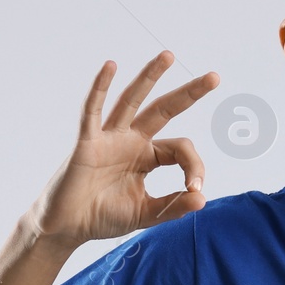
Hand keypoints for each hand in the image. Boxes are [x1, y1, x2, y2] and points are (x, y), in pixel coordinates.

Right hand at [30, 51, 219, 247]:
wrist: (69, 228)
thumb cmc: (104, 216)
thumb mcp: (147, 214)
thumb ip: (174, 206)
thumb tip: (203, 199)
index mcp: (148, 156)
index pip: (181, 149)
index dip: (194, 166)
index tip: (196, 188)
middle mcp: (131, 140)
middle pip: (164, 109)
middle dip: (189, 93)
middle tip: (215, 77)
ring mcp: (109, 138)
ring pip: (132, 100)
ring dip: (150, 77)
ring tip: (169, 56)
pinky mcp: (87, 141)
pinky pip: (93, 111)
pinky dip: (100, 88)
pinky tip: (111, 66)